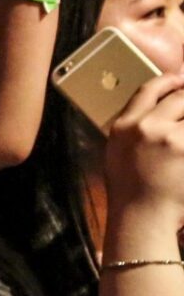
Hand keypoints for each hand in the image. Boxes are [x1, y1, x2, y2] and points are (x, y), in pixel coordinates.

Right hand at [103, 70, 183, 228]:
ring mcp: (171, 138)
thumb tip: (159, 110)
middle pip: (179, 97)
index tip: (180, 79)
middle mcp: (146, 126)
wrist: (141, 216)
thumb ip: (135, 128)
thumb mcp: (118, 151)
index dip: (169, 80)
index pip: (148, 90)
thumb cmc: (129, 188)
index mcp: (124, 125)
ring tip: (181, 138)